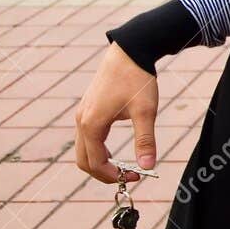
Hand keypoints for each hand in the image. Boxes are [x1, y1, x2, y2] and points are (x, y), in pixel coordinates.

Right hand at [75, 41, 159, 183]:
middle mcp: (81, 121)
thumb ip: (145, 140)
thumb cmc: (137, 80)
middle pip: (83, 160)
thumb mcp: (145, 111)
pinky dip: (97, 150)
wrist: (129, 51)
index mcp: (92, 124)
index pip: (95, 163)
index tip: (136, 177)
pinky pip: (86, 138)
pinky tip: (115, 151)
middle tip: (127, 176)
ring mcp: (82, 114)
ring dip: (100, 162)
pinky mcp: (87, 109)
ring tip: (123, 166)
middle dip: (103, 173)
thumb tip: (148, 167)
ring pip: (83, 150)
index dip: (114, 175)